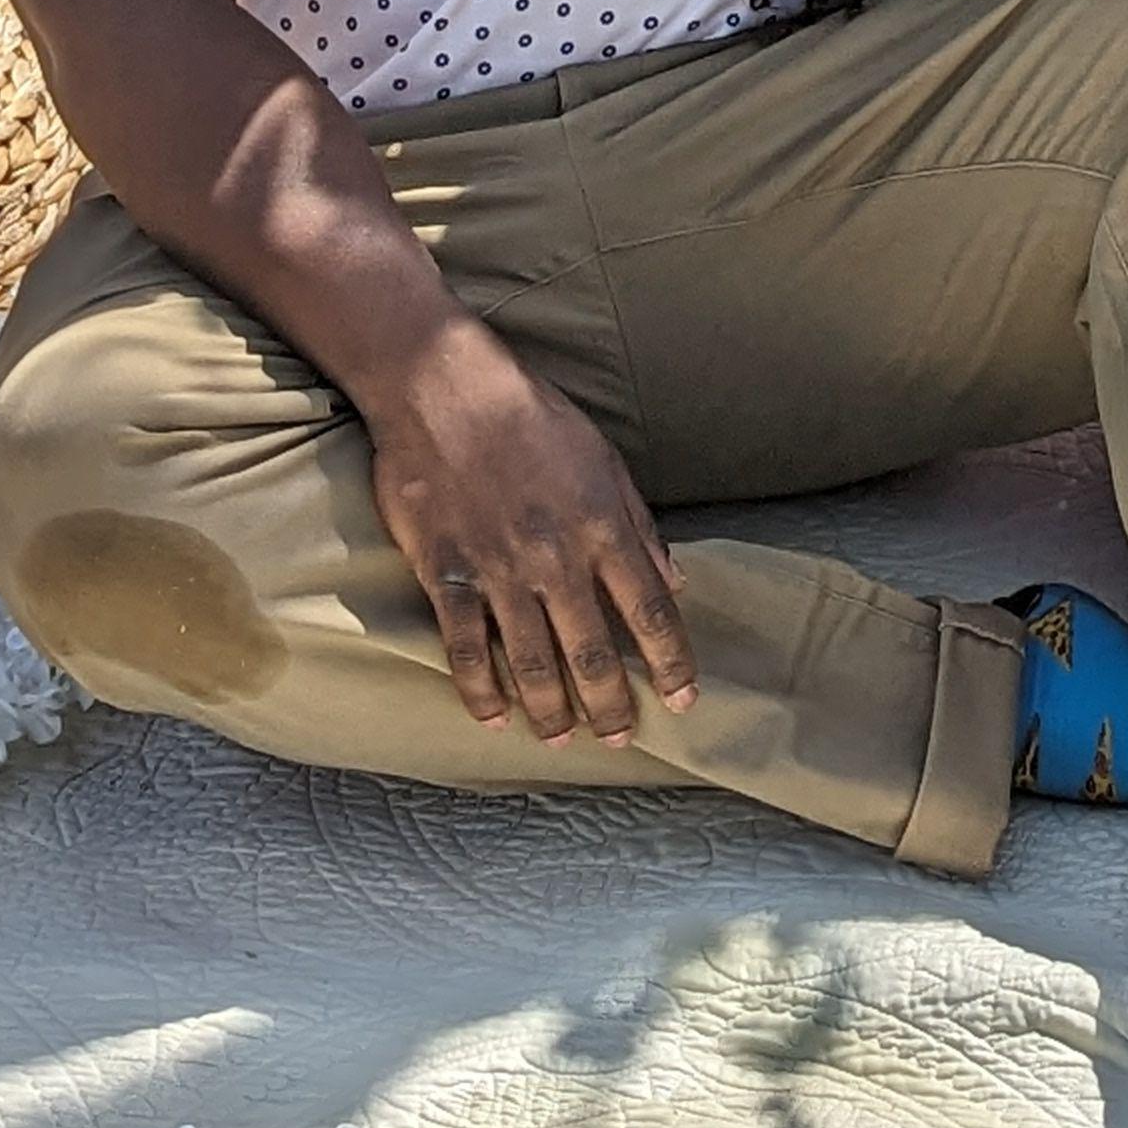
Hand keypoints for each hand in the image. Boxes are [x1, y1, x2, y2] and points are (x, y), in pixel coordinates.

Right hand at [365, 310, 698, 748]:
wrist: (443, 388)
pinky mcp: (447, 575)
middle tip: (620, 737)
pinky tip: (494, 717)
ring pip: (532, 663)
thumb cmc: (531, 418)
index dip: (671, 662)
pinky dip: (481, 691)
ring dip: (551, 711)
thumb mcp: (604, 458)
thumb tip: (674, 581)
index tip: (684, 700)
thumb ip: (640, 525)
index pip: (650, 612)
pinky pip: (467, 649)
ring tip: (562, 739)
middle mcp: (557, 558)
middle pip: (593, 652)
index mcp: (602, 526)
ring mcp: (499, 571)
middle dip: (612, 704)